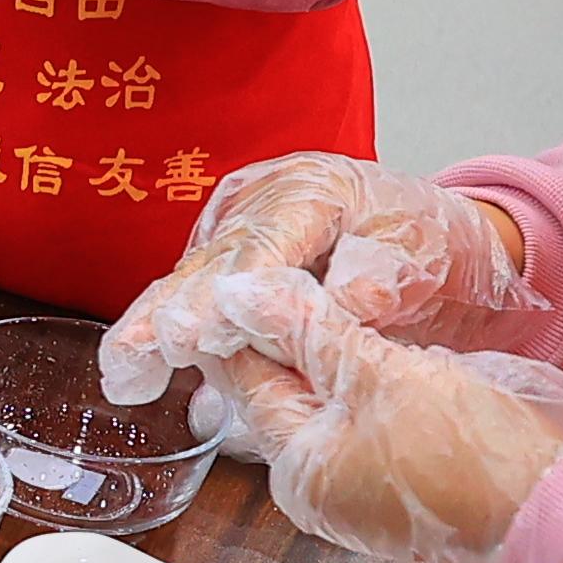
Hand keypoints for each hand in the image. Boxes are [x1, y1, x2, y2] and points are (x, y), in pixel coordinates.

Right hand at [103, 153, 532, 401]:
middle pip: (212, 261)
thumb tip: (330, 310)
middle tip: (133, 357)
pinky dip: (170, 332)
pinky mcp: (231, 255)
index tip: (195, 334)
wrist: (439, 244)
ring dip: (154, 328)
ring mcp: (242, 225)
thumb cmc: (431, 246)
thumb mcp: (417, 257)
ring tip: (122, 373)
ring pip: (193, 279)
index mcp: (315, 190)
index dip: (225, 294)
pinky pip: (198, 295)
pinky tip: (138, 370)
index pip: (263, 245)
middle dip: (168, 313)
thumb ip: (371, 283)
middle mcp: (265, 200)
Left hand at [206, 290, 562, 562]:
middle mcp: (320, 479)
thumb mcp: (380, 374)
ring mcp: (361, 479)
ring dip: (325, 348)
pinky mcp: (402, 468)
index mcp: (298, 466)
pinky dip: (362, 373)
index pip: (247, 380)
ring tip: (324, 287)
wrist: (557, 503)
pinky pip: (364, 413)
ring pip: (326, 398)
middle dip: (284, 333)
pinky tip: (368, 334)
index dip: (245, 322)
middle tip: (284, 266)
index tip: (243, 271)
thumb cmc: (471, 450)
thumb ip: (311, 332)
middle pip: (284, 390)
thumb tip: (242, 299)